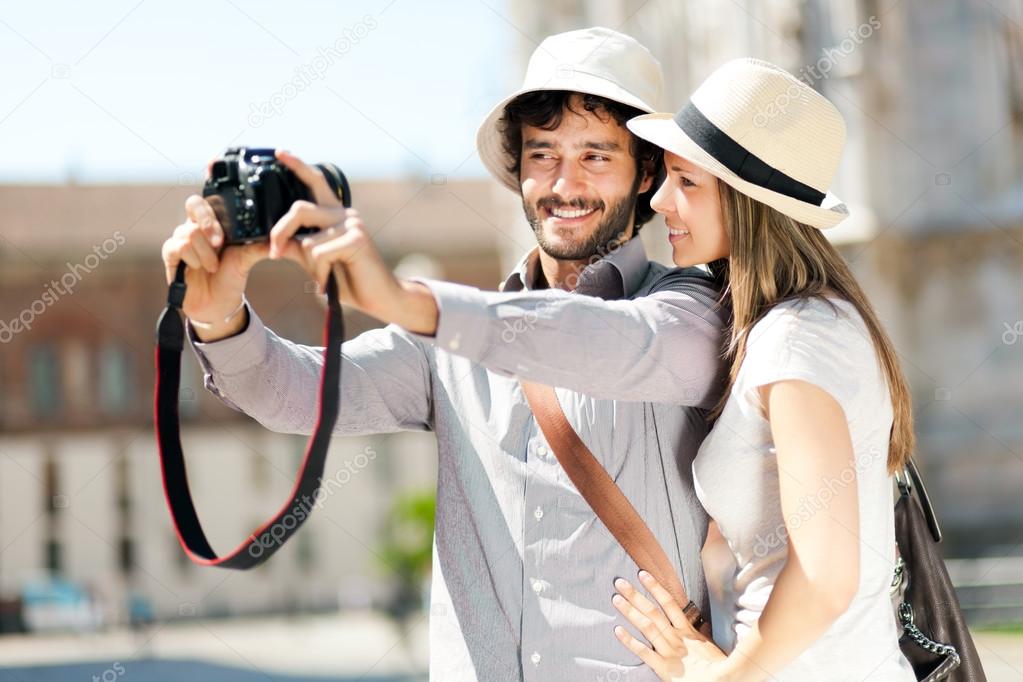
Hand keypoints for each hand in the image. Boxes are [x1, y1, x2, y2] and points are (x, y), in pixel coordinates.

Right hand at [161, 193, 268, 340]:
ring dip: (205, 253)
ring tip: (213, 266)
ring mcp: (181, 238)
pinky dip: (192, 258)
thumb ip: (258, 246)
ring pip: (189, 231)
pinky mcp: (171, 254)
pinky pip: (176, 246)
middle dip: (209, 224)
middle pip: (193, 204)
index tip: (218, 205)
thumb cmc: (230, 277)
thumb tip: (276, 237)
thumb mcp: (246, 259)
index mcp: (214, 222)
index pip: (207, 198)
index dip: (212, 200)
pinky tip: (199, 267)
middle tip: (219, 243)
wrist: (218, 304)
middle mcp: (195, 226)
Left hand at [268, 151, 437, 333]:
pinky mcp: (356, 239)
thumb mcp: (316, 261)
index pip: (315, 182)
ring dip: (310, 266)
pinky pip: (319, 254)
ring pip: (308, 241)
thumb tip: (270, 242)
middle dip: (280, 232)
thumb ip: (296, 247)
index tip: (279, 152)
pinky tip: (330, 283)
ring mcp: (352, 225)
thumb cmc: (349, 279)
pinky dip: (320, 274)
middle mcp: (344, 213)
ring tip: (324, 278)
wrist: (380, 297)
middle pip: (299, 209)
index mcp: (335, 214)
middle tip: (274, 253)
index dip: (297, 165)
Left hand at [613, 571, 728, 681]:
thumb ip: (704, 634)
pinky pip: (644, 653)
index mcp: (688, 632)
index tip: (643, 574)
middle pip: (653, 613)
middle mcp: (676, 639)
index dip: (656, 588)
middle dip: (636, 596)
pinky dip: (629, 642)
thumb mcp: (714, 648)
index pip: (670, 604)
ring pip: (647, 627)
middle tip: (620, 582)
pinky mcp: (663, 669)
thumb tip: (702, 623)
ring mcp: (668, 653)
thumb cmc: (715, 670)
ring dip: (630, 612)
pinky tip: (617, 631)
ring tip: (616, 599)